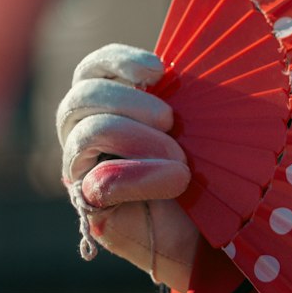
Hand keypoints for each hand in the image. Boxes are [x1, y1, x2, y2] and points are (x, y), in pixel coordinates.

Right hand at [56, 43, 198, 290]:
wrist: (211, 230)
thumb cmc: (203, 169)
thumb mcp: (195, 125)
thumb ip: (180, 96)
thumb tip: (182, 66)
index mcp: (107, 106)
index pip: (92, 70)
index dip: (117, 62)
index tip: (159, 69)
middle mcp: (83, 134)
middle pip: (81, 97)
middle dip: (129, 101)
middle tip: (170, 120)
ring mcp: (81, 170)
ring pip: (87, 133)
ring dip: (140, 139)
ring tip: (180, 160)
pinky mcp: (90, 205)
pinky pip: (101, 181)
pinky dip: (144, 176)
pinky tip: (176, 180)